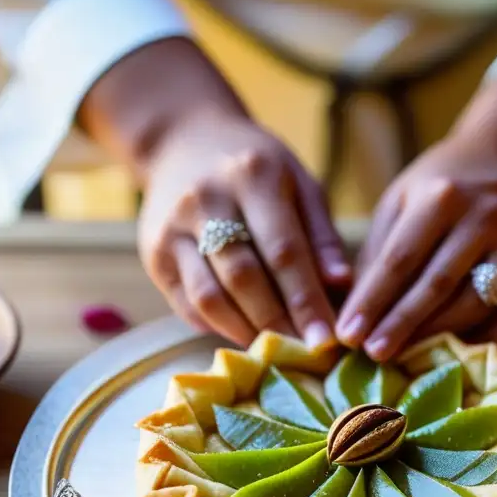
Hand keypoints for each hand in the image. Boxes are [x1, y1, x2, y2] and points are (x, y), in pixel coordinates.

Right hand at [138, 108, 350, 347]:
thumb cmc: (258, 168)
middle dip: (279, 323)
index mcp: (252, 176)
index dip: (306, 301)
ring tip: (277, 349)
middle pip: (244, 278)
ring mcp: (172, 228)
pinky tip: (245, 332)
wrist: (183, 142)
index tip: (328, 340)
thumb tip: (342, 286)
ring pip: (209, 297)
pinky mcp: (154, 254)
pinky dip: (218, 326)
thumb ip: (322, 235)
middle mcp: (206, 199)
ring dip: (246, 331)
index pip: (283, 252)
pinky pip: (187, 304)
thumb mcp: (299, 183)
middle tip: (306, 353)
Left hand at [336, 73, 496, 360]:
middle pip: (436, 285)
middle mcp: (485, 218)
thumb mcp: (403, 197)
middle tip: (373, 355)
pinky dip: (482, 343)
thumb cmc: (446, 185)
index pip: (400, 259)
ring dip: (436, 337)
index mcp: (442, 197)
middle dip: (401, 325)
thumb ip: (379, 247)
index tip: (347, 335)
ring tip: (405, 358)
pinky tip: (454, 359)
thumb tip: (355, 308)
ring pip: (473, 305)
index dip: (372, 301)